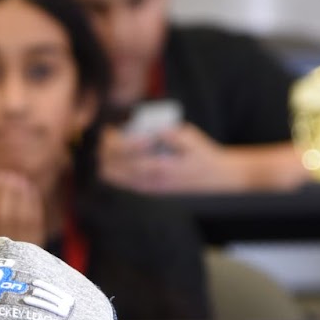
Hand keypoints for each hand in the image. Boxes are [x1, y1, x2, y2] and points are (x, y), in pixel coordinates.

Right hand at [0, 169, 47, 243]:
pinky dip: (33, 204)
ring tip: (20, 180)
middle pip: (3, 216)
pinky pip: (35, 224)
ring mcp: (16, 249)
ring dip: (21, 195)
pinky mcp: (33, 248)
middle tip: (9, 175)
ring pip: (20, 219)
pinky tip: (30, 190)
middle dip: (7, 192)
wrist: (6, 267)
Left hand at [99, 122, 246, 192]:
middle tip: (110, 134)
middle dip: (105, 150)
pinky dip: (113, 171)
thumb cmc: (202, 156)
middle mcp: (149, 181)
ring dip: (107, 160)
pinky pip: (120, 184)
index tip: (116, 128)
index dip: (115, 141)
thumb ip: (171, 135)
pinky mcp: (147, 191)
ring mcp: (146, 189)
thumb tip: (155, 131)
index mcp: (158, 167)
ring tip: (111, 144)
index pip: (124, 155)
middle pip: (110, 168)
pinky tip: (115, 159)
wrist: (214, 179)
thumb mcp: (191, 139)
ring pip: (111, 178)